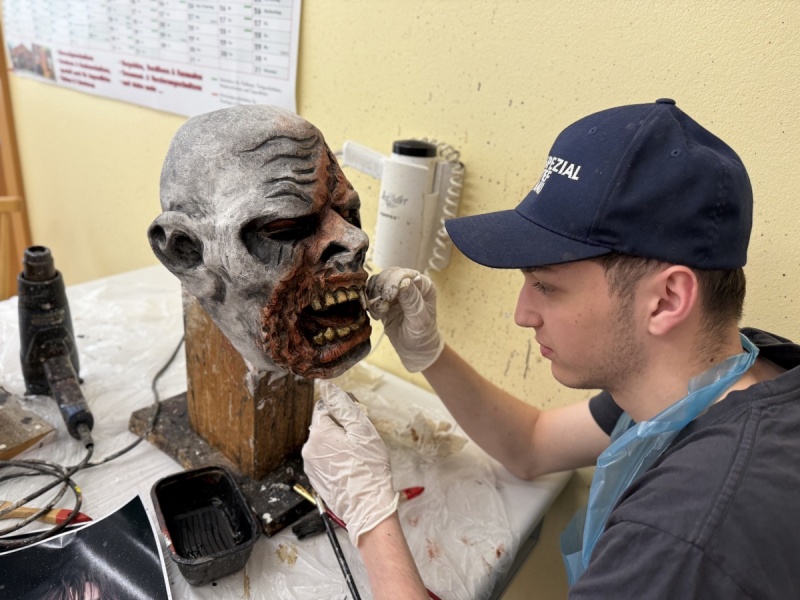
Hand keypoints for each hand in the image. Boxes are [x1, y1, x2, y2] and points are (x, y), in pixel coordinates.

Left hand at [302, 381, 398, 546]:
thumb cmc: (369, 469)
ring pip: (324, 443)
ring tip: (357, 457)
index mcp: (318, 433)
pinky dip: (336, 459)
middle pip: (324, 426)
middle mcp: (308, 448)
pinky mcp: (315, 478)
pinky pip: (324, 459)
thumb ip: (343, 406)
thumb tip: (326, 387)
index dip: (342, 410)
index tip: (356, 420)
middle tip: (360, 441)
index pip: (324, 407)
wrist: (367, 507)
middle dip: (340, 428)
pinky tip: (350, 467)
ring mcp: (310, 465)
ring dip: (338, 444)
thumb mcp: (362, 430)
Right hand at [366, 267, 443, 372]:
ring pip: (378, 281)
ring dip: (374, 296)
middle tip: (382, 308)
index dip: (393, 282)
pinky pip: (372, 292)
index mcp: (424, 286)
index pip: (405, 273)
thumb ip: (412, 301)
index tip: (387, 299)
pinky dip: (370, 302)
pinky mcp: (385, 299)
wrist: (414, 350)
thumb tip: (404, 281)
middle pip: (389, 274)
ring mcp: (396, 290)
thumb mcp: (419, 321)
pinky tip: (377, 315)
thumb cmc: (421, 336)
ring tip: (380, 313)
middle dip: (381, 289)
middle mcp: (410, 284)